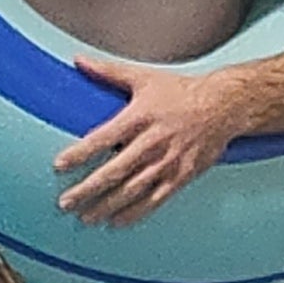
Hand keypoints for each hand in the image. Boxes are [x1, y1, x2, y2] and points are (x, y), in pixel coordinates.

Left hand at [53, 58, 248, 223]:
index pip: (102, 139)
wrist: (223, 105)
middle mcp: (152, 142)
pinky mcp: (182, 176)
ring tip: (86, 217)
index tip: (60, 166)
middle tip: (66, 202)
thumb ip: (108, 72)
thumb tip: (79, 61)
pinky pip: (155, 200)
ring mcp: (168, 162)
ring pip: (132, 190)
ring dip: (107, 206)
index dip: (80, 153)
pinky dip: (135, 213)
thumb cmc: (182, 92)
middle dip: (88, 189)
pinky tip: (117, 222)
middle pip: (114, 171)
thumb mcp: (143, 78)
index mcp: (139, 117)